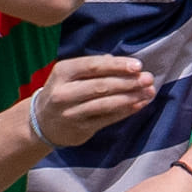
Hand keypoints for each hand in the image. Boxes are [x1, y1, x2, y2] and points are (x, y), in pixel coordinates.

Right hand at [30, 56, 156, 150]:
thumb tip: (124, 63)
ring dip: (131, 97)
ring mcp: (71, 112)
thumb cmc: (65, 91)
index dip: (117, 65)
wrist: (43, 121)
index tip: (138, 65)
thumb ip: (96, 66)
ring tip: (149, 92)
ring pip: (105, 104)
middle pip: (101, 85)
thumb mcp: (72, 74)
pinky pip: (107, 119)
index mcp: (63, 72)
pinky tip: (139, 105)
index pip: (93, 66)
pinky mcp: (80, 128)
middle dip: (128, 82)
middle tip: (149, 79)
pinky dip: (125, 111)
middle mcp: (64, 92)